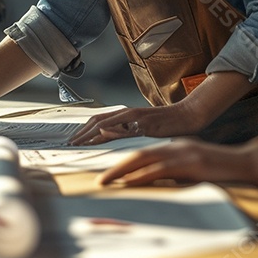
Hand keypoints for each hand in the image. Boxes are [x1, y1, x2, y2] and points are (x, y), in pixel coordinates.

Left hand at [70, 103, 200, 145]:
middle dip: (82, 133)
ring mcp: (135, 117)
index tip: (73, 140)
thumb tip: (110, 138)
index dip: (84, 130)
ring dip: (90, 134)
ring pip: (106, 123)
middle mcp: (127, 113)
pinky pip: (124, 129)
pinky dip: (110, 134)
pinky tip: (102, 139)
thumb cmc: (167, 123)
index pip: (99, 120)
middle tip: (70, 144)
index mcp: (126, 114)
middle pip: (97, 120)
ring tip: (78, 144)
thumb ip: (128, 131)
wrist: (187, 115)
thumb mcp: (143, 128)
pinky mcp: (144, 124)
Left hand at [97, 139, 215, 186]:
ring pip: (144, 160)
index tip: (107, 176)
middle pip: (137, 155)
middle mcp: (175, 147)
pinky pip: (161, 170)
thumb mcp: (194, 170)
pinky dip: (143, 176)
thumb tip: (156, 185)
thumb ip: (175, 174)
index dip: (122, 164)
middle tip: (99, 181)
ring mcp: (182, 153)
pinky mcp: (191, 163)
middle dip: (115, 168)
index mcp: (174, 148)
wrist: (247, 163)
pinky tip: (130, 182)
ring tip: (106, 182)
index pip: (143, 154)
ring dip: (122, 172)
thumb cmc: (222, 170)